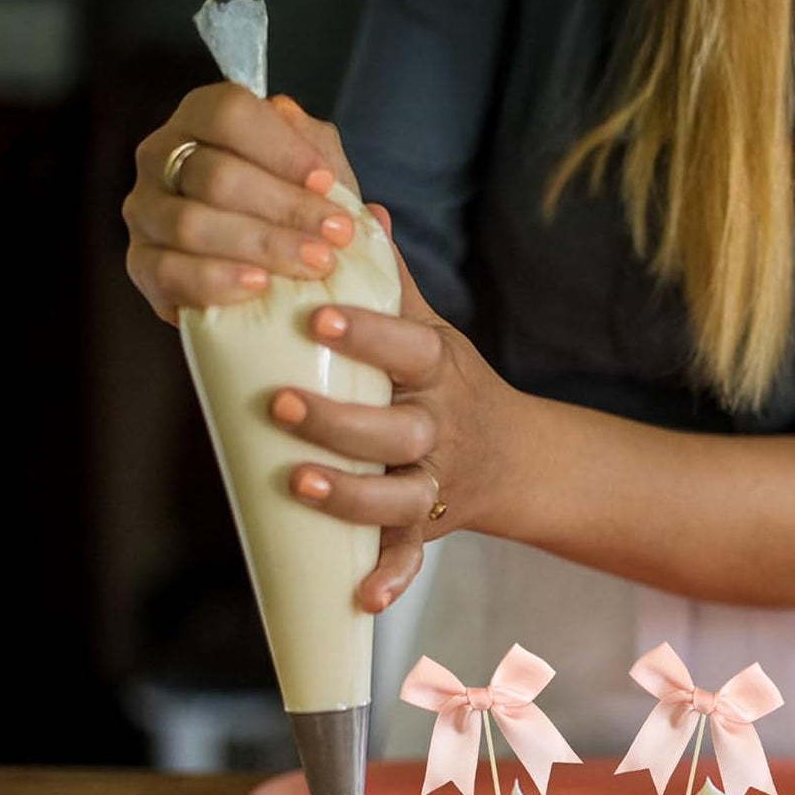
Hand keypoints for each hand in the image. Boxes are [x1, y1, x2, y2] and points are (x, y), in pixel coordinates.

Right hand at [124, 83, 361, 324]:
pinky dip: (218, 281)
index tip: (327, 182)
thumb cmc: (293, 214)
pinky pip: (168, 272)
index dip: (281, 147)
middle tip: (337, 235)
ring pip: (192, 224)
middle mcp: (160, 156)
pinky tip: (259, 286)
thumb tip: (317, 155)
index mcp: (200, 119)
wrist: (273, 280)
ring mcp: (145, 210)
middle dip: (286, 207)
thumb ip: (322, 156)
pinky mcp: (141, 264)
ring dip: (262, 245)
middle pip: (216, 174)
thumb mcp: (316, 177)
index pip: (228, 113)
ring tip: (314, 264)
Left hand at [267, 208, 526, 611]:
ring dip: (355, 495)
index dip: (365, 329)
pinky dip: (394, 577)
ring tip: (301, 484)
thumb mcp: (428, 324)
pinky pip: (413, 554)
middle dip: (341, 419)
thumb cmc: (447, 379)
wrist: (515, 456)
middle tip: (279, 404)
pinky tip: (363, 596)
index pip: (404, 344)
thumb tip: (352, 198)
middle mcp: (439, 424)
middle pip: (397, 426)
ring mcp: (436, 478)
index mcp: (435, 367)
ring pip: (402, 494)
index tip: (316, 309)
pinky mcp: (430, 524)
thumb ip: (387, 274)